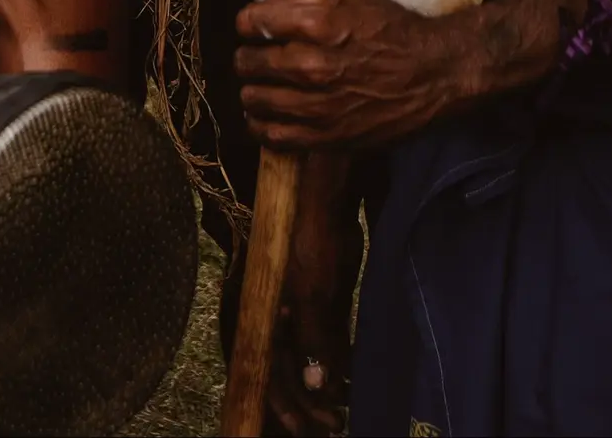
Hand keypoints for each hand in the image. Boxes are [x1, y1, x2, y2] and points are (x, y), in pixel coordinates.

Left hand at [235, 0, 470, 148]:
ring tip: (257, 85)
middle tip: (253, 55)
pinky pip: (274, 136)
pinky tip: (263, 115)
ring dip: (251, 89)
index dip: (248, 22)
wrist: (434, 75)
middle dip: (247, 55)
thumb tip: (270, 3)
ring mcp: (318, 106)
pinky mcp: (327, 137)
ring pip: (255, 100)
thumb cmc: (395, 29)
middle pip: (249, 62)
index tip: (251, 25)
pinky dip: (260, 125)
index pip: (254, 22)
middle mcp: (312, 66)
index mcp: (318, 25)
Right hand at [263, 155, 357, 434]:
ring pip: (302, 359)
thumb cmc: (314, 239)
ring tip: (340, 416)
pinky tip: (349, 383)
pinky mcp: (316, 301)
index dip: (280, 401)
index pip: (264, 369)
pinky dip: (332, 364)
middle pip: (283, 370)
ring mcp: (295, 307)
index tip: (299, 428)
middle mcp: (273, 314)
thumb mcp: (314, 294)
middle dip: (303, 402)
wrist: (328, 197)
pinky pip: (320, 343)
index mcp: (263, 313)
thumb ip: (314, 340)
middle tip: (332, 425)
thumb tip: (315, 388)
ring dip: (320, 389)